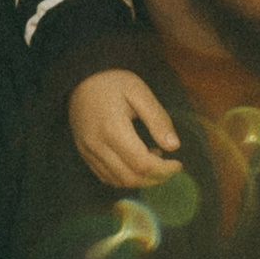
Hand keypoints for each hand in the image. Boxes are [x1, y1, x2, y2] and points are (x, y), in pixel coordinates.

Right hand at [69, 68, 180, 188]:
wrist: (81, 77)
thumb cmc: (114, 82)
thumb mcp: (140, 92)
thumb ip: (158, 119)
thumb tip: (174, 147)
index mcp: (112, 129)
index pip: (141, 164)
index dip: (164, 169)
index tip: (178, 163)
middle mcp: (96, 145)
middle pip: (130, 178)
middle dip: (155, 177)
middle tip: (169, 165)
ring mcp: (87, 151)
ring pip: (118, 181)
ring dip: (141, 179)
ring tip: (153, 158)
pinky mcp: (84, 153)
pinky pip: (106, 177)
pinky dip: (125, 177)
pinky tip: (136, 162)